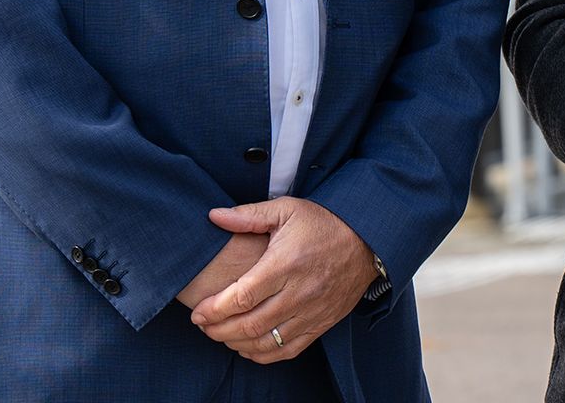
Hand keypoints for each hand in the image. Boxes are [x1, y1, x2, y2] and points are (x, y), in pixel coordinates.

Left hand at [189, 198, 379, 362]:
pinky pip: (288, 350)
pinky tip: (247, 346)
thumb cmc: (323, 223)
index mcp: (285, 264)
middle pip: (250, 324)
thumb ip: (249, 215)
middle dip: (218, 330)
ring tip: (220, 334)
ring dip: (236, 343)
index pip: (242, 296)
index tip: (197, 313)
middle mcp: (299, 292)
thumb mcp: (287, 209)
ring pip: (266, 341)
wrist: (367, 240)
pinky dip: (262, 354)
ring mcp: (311, 312)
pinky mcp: (321, 324)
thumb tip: (213, 216)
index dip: (214, 309)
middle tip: (202, 326)